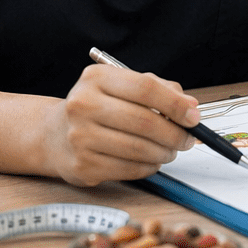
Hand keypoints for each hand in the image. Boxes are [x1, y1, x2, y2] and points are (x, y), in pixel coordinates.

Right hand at [42, 64, 198, 185]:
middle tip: (187, 139)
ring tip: (169, 150)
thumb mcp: (123, 86)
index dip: (175, 104)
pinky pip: (129, 169)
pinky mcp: (82, 165)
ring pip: (139, 148)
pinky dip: (148, 167)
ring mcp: (80, 137)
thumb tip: (191, 107)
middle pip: (144, 121)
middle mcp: (83, 105)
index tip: (193, 116)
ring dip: (164, 152)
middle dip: (175, 133)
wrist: (54, 135)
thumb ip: (159, 90)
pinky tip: (151, 161)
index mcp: (96, 78)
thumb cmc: (98, 108)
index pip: (145, 88)